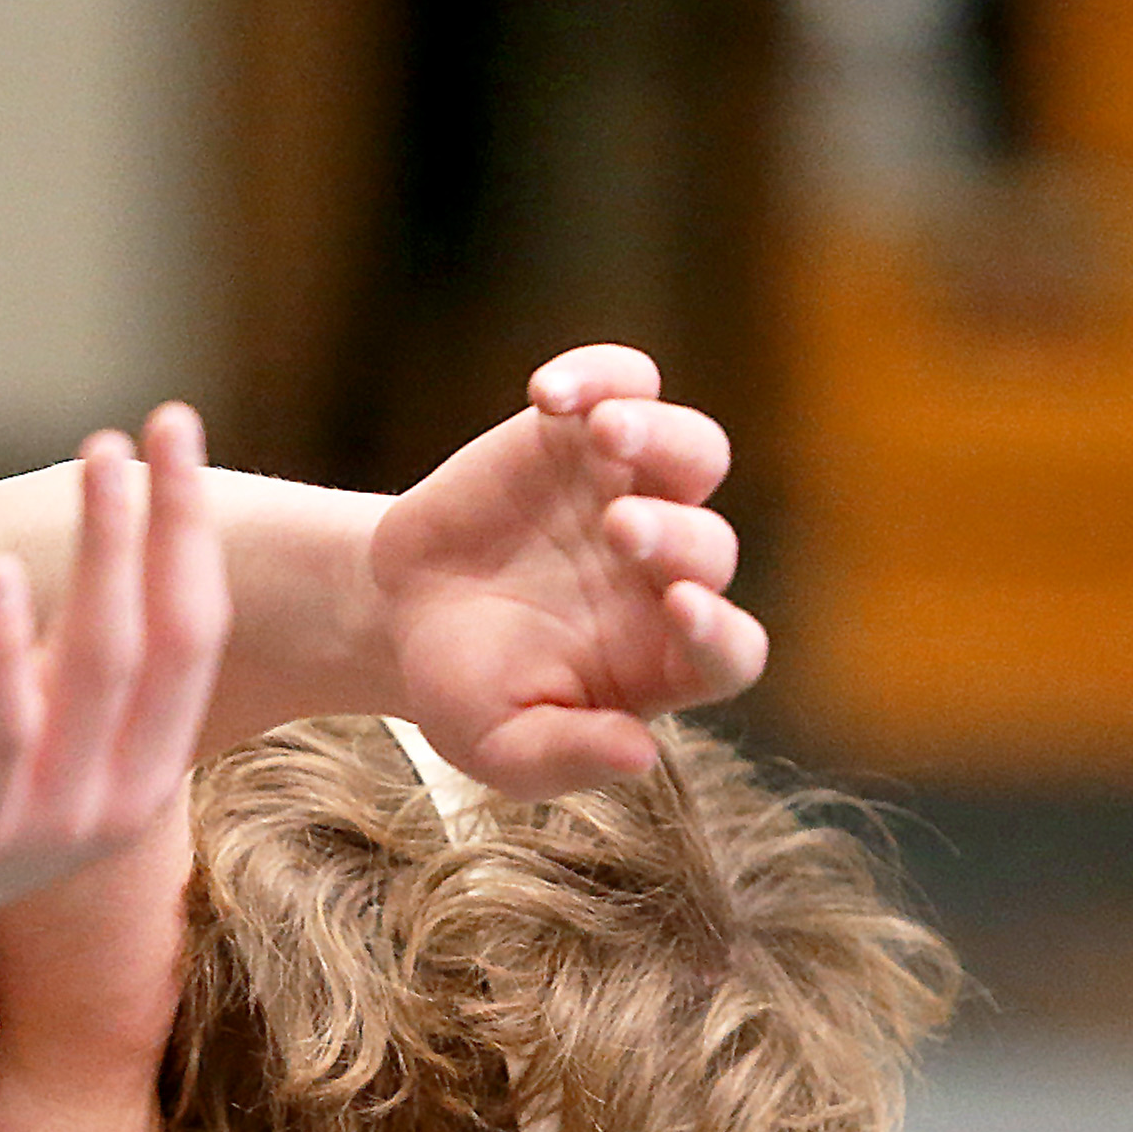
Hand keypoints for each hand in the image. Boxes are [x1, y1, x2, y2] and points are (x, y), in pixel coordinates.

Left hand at [0, 406, 227, 953]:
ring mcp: (44, 821)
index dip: (191, 532)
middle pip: (164, 639)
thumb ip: (66, 659)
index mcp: (137, 772)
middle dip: (168, 524)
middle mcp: (112, 800)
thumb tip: (108, 548)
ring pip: (97, 667)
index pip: (194, 636)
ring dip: (105, 552)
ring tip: (102, 459)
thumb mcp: (19, 720)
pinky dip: (0, 645)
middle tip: (166, 422)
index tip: (178, 432)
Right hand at [364, 345, 766, 796]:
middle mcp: (668, 574)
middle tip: (619, 529)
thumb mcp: (502, 746)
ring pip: (694, 451)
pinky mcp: (584, 436)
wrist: (402, 612)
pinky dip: (599, 375)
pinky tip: (549, 394)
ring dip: (661, 436)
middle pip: (711, 544)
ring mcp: (634, 492)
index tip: (682, 609)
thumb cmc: (466, 691)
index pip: (731, 650)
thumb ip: (567, 755)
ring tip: (606, 432)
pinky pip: (624, 385)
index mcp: (666, 660)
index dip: (719, 631)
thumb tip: (640, 756)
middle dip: (674, 535)